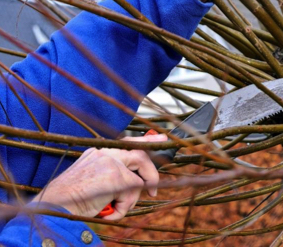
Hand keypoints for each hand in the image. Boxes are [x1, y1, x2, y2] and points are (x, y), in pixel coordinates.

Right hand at [31, 134, 166, 219]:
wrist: (54, 206)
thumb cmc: (70, 199)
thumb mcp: (92, 181)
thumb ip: (111, 176)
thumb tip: (137, 181)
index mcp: (98, 153)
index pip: (127, 142)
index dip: (147, 140)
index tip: (162, 138)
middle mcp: (104, 153)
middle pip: (140, 155)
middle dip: (151, 174)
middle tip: (152, 191)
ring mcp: (110, 163)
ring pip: (138, 179)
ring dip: (131, 198)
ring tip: (114, 207)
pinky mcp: (116, 175)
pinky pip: (133, 193)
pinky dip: (124, 207)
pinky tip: (107, 210)